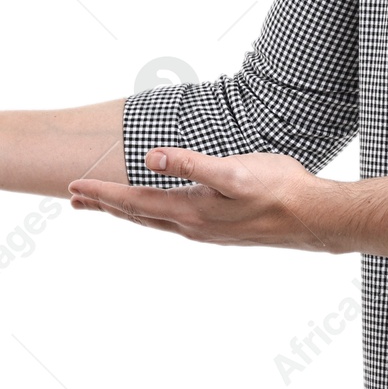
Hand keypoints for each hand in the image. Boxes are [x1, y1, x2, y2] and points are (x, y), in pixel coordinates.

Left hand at [69, 148, 341, 254]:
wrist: (314, 218)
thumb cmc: (278, 190)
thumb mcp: (233, 171)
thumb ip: (190, 164)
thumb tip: (149, 157)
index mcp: (190, 212)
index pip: (134, 202)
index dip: (102, 192)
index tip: (73, 185)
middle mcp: (192, 226)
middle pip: (137, 216)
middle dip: (105, 205)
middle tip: (75, 199)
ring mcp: (206, 231)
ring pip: (155, 220)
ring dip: (127, 211)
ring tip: (107, 205)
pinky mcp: (221, 230)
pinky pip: (173, 221)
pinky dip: (152, 213)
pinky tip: (160, 210)